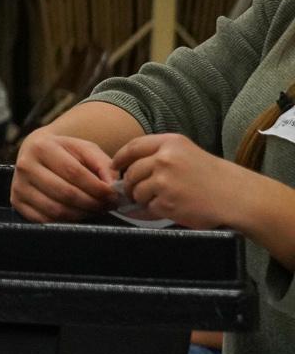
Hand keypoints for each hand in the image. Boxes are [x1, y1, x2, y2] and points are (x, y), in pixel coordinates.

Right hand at [11, 127, 118, 222]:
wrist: (35, 151)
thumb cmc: (64, 151)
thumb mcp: (85, 149)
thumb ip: (103, 165)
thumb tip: (112, 187)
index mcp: (41, 147)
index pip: (74, 172)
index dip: (96, 187)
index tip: (113, 195)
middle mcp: (25, 165)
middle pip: (65, 193)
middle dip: (92, 203)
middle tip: (108, 205)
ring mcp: (18, 186)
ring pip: (55, 210)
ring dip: (82, 214)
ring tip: (96, 210)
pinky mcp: (16, 202)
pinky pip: (44, 220)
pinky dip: (66, 221)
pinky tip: (78, 214)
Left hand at [114, 134, 262, 230]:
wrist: (238, 197)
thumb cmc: (215, 177)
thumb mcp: (188, 154)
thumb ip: (159, 156)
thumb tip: (125, 168)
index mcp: (170, 143)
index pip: (133, 147)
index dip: (120, 158)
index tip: (114, 167)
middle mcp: (165, 159)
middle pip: (131, 172)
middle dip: (131, 184)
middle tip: (138, 192)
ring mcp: (164, 181)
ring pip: (137, 191)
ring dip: (144, 198)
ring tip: (165, 199)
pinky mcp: (167, 202)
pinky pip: (148, 207)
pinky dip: (156, 210)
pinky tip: (172, 208)